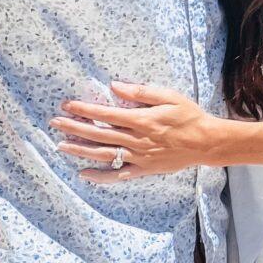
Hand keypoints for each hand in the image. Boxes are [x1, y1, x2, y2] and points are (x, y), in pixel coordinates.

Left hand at [52, 83, 214, 177]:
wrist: (206, 142)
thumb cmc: (189, 116)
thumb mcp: (169, 97)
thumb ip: (141, 92)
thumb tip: (115, 86)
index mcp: (142, 120)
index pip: (106, 114)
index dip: (85, 110)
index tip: (67, 105)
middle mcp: (137, 140)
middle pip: (99, 134)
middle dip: (75, 128)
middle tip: (55, 123)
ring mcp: (139, 157)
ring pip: (104, 154)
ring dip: (81, 150)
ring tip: (62, 145)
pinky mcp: (144, 169)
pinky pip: (119, 175)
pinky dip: (101, 176)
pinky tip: (84, 173)